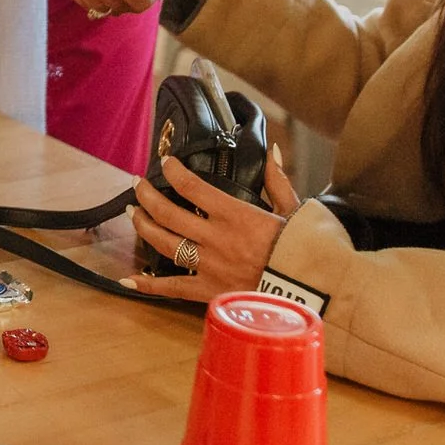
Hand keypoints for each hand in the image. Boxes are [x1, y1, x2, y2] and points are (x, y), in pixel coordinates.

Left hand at [120, 150, 301, 302]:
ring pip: (164, 243)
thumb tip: (272, 151)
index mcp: (236, 215)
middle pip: (168, 213)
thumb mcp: (295, 209)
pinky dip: (148, 285)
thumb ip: (277, 180)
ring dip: (143, 226)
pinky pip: (172, 289)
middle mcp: (217, 239)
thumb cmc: (305, 249)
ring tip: (133, 213)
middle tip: (137, 185)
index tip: (164, 162)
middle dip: (146, 196)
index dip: (173, 171)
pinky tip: (127, 279)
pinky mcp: (211, 292)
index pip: (192, 187)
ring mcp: (210, 267)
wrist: (317, 292)